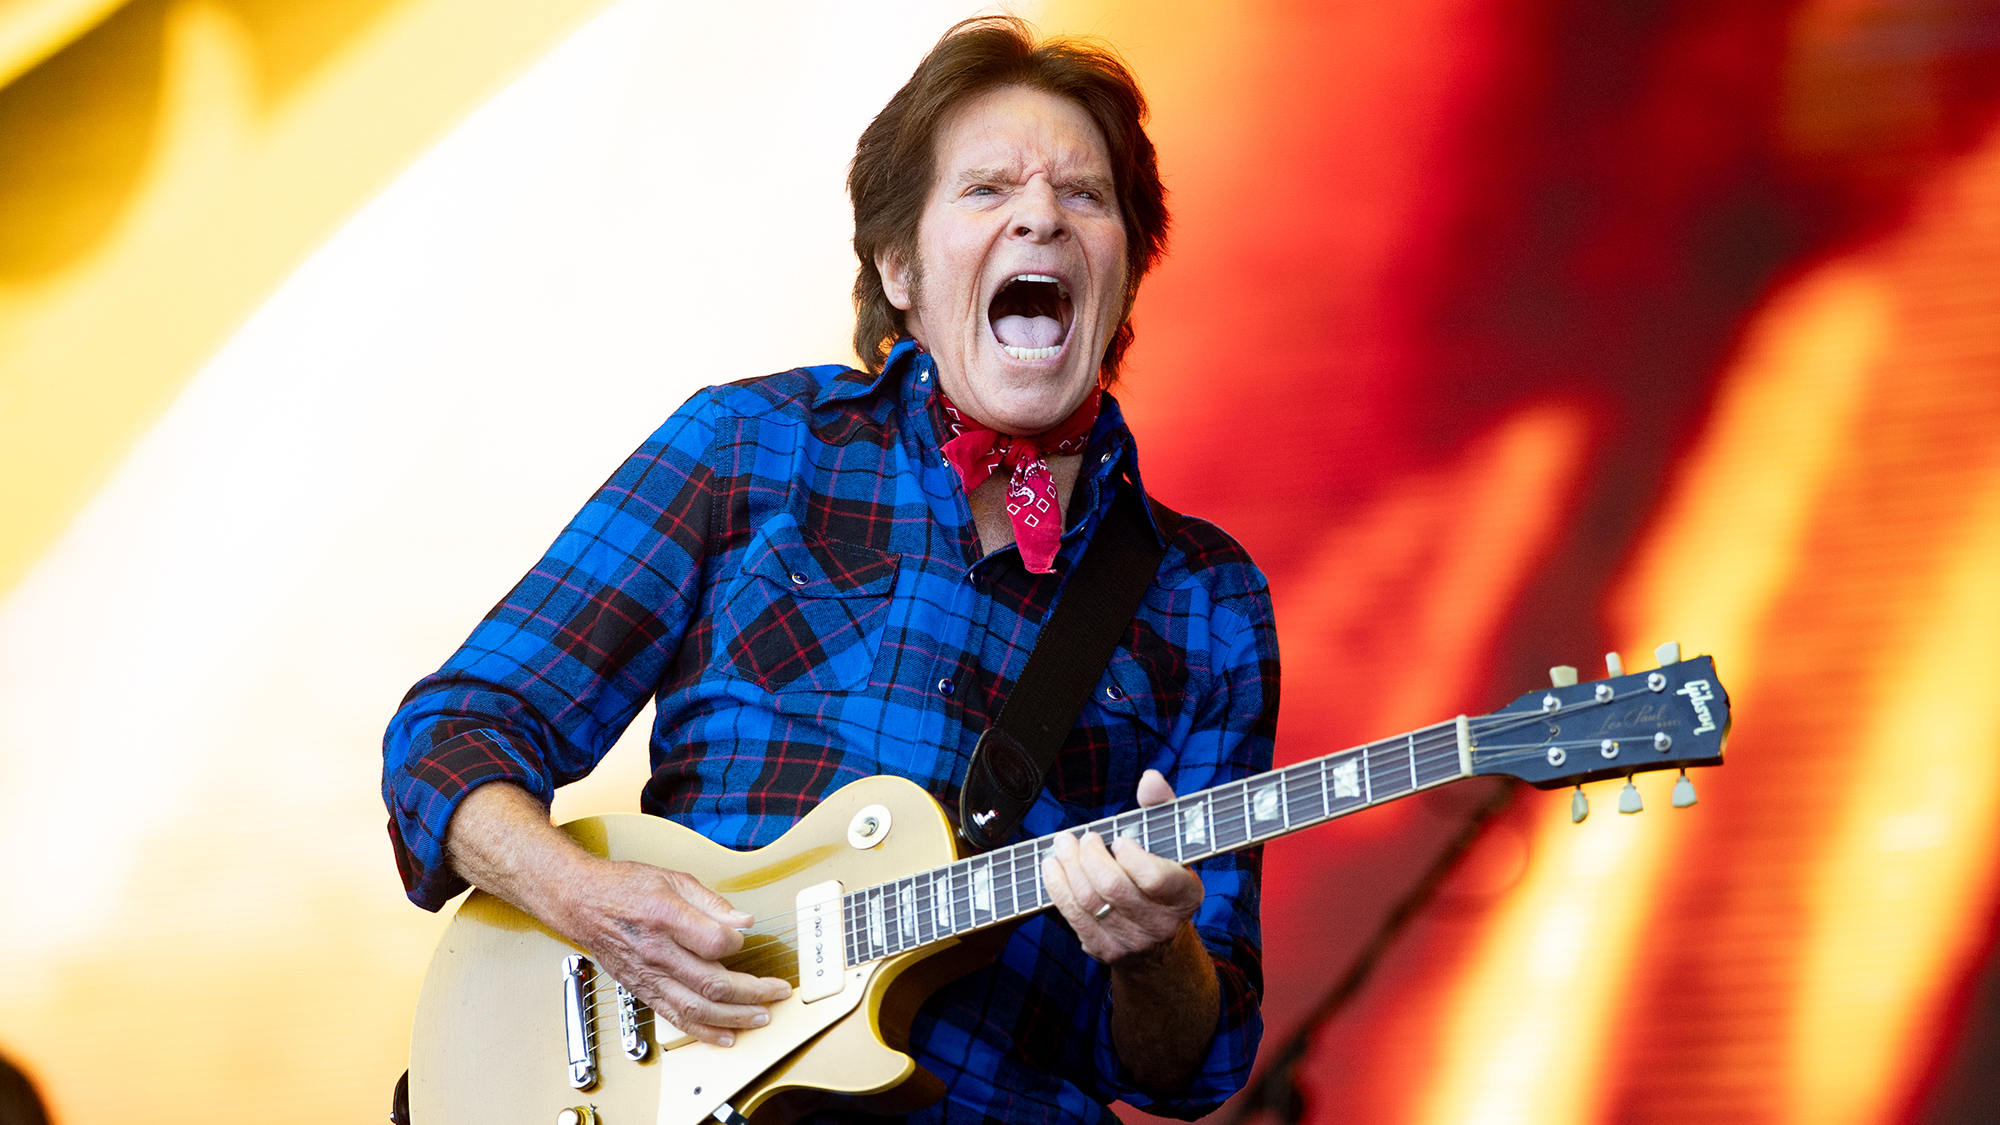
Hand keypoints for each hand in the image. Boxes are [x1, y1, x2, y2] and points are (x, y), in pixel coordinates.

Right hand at [442, 782, 789, 1048]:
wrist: (580, 902)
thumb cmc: (624, 887)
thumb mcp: (672, 878)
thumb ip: (711, 902)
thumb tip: (743, 921)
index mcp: (665, 916)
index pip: (714, 942)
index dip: (738, 944)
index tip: (746, 940)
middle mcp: (656, 952)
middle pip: (711, 983)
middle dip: (751, 992)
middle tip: (777, 991)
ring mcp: (648, 975)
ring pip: (696, 1008)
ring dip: (734, 1017)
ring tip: (762, 1017)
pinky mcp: (642, 990)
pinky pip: (675, 1017)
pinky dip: (703, 1031)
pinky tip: (726, 1035)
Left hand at [1041, 769, 1205, 963]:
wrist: (1160, 944)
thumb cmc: (1164, 878)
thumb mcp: (1173, 845)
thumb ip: (1162, 808)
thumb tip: (1150, 779)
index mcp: (1184, 895)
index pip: (1154, 878)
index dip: (1131, 856)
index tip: (1120, 840)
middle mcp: (1161, 923)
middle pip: (1113, 888)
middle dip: (1089, 856)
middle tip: (1082, 837)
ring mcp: (1132, 941)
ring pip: (1089, 902)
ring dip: (1068, 867)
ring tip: (1062, 845)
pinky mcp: (1104, 950)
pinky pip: (1073, 917)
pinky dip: (1057, 888)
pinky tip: (1052, 868)